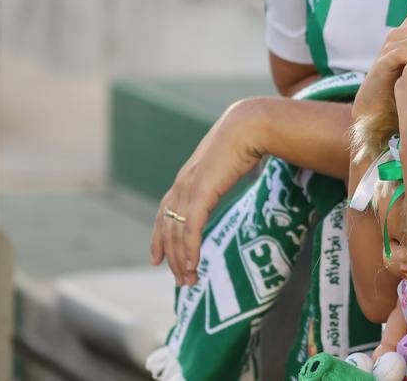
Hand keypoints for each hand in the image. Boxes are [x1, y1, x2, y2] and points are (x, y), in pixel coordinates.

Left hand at [149, 99, 266, 286]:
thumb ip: (226, 172)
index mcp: (188, 176)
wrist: (250, 125)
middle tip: (180, 280)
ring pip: (176, 232)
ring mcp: (189, 188)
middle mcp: (183, 183)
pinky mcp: (201, 193)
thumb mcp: (231, 160)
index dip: (159, 236)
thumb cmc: (247, 138)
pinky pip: (190, 229)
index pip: (165, 211)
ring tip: (189, 280)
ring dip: (181, 259)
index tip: (157, 258)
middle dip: (171, 256)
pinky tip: (194, 266)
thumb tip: (240, 175)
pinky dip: (189, 250)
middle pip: (167, 227)